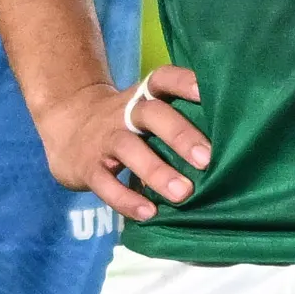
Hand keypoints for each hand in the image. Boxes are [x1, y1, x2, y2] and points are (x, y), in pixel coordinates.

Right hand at [32, 64, 209, 224]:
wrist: (66, 127)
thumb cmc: (125, 125)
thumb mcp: (144, 113)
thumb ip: (175, 125)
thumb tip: (229, 152)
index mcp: (144, 97)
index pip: (163, 79)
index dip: (184, 82)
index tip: (207, 91)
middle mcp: (125, 113)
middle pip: (152, 114)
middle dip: (179, 134)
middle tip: (207, 159)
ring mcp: (104, 138)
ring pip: (129, 148)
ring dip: (156, 170)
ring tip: (183, 193)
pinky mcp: (87, 167)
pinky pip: (105, 183)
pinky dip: (126, 199)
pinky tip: (149, 214)